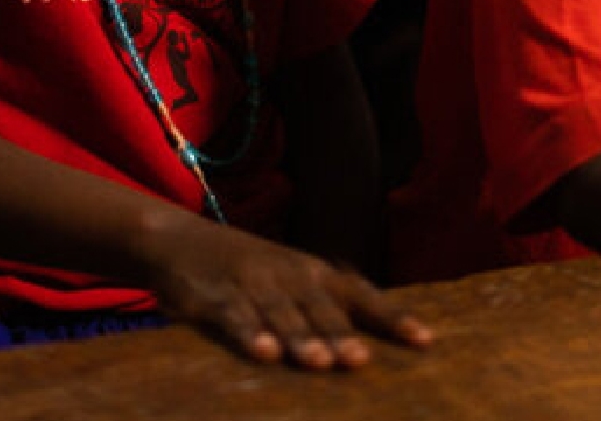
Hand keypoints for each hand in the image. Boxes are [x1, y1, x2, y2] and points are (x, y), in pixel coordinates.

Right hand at [134, 214, 432, 369]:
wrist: (177, 237)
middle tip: (360, 361)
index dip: (391, 317)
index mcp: (314, 272)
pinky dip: (250, 334)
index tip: (423, 341)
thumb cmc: (249, 269)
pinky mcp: (215, 296)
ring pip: (281, 314)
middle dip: (341, 334)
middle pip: (320, 308)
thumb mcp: (291, 278)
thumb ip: (328, 306)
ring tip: (319, 362)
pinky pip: (235, 317)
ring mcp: (251, 282)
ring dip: (301, 338)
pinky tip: (265, 353)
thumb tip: (376, 345)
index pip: (361, 295)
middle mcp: (288, 274)